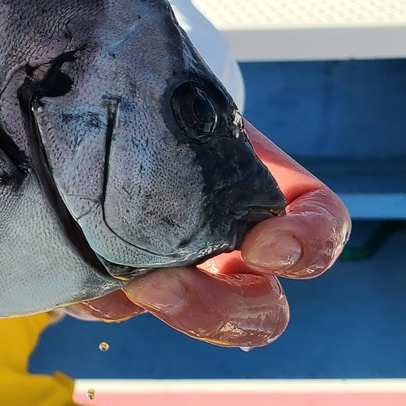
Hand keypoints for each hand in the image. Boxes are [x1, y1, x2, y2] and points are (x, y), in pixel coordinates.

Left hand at [67, 124, 350, 348]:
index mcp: (270, 199)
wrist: (112, 111)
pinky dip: (101, 302)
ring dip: (165, 312)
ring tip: (124, 285)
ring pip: (198, 321)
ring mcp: (183, 278)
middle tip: (163, 285)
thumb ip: (188, 107)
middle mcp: (236, 254)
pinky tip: (83, 285)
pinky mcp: (123, 287)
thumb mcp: (188, 99)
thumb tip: (153, 85)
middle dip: (219, 310)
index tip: (266, 246)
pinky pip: (118, 311)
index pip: (323, 227)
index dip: (309, 247)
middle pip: (262, 312)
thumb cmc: (162, 101)